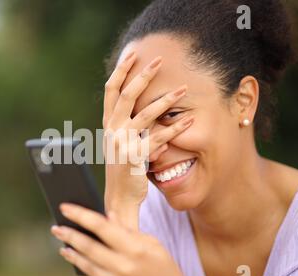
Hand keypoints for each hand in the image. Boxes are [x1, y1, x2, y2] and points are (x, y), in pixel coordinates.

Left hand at [51, 203, 196, 275]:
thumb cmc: (165, 269)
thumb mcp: (152, 244)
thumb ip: (128, 230)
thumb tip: (108, 216)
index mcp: (136, 247)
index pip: (101, 226)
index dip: (80, 215)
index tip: (66, 207)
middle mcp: (126, 265)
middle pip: (89, 246)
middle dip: (69, 234)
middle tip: (56, 226)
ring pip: (86, 263)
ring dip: (71, 251)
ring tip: (61, 241)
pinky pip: (93, 275)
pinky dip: (81, 264)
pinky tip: (74, 257)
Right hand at [103, 52, 193, 228]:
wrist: (118, 197)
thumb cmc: (122, 170)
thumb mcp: (119, 144)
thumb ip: (127, 126)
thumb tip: (142, 111)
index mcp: (108, 124)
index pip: (111, 91)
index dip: (120, 71)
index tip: (132, 55)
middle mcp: (113, 130)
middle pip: (126, 95)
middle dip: (143, 75)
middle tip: (159, 61)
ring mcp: (122, 143)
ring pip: (145, 114)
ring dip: (166, 100)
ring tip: (183, 89)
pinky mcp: (135, 157)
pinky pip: (158, 138)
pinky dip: (175, 128)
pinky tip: (189, 119)